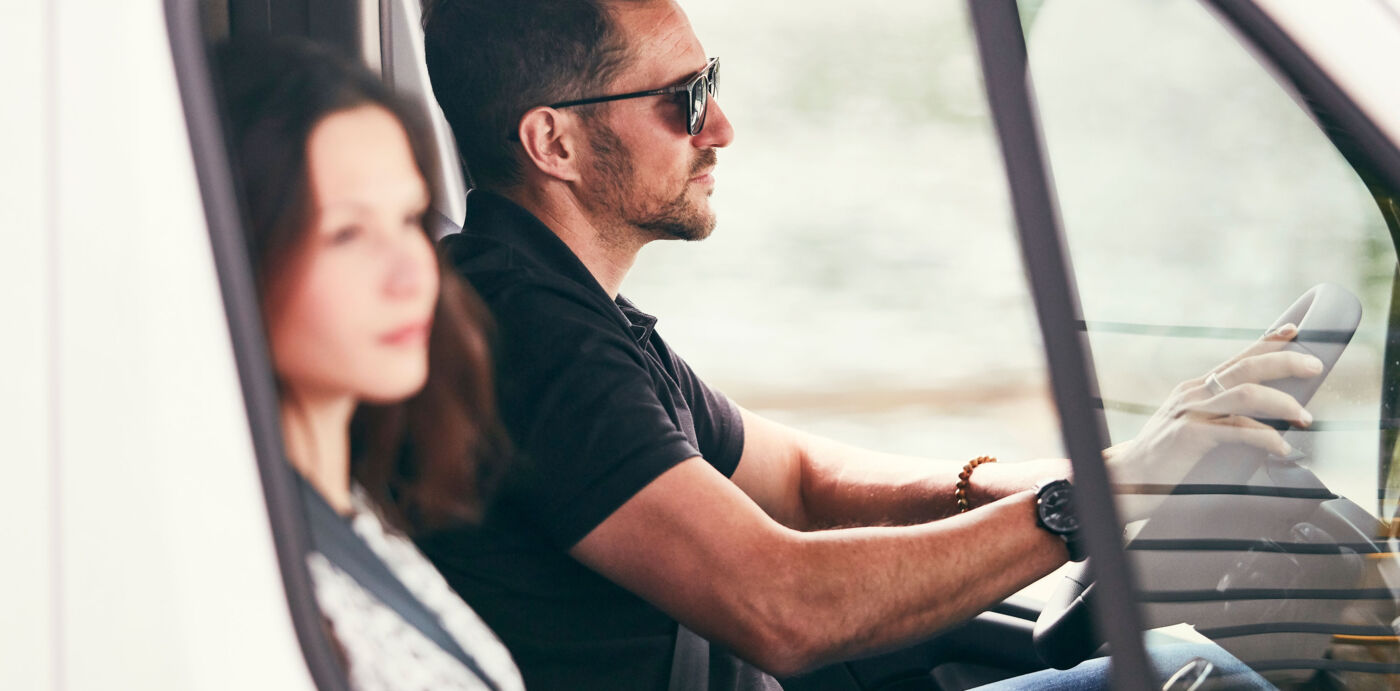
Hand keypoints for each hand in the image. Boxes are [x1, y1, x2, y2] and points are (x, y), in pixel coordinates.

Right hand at [1107, 323, 1322, 490]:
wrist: (1128, 478)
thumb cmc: (1164, 458)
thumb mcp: (1189, 425)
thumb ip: (1215, 416)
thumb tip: (1255, 422)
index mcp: (1195, 388)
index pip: (1237, 357)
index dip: (1268, 341)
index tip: (1294, 330)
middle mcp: (1194, 393)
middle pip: (1247, 367)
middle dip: (1286, 361)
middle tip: (1315, 366)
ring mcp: (1190, 412)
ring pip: (1246, 393)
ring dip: (1283, 402)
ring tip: (1305, 417)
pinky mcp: (1189, 435)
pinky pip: (1237, 430)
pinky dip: (1266, 438)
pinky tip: (1281, 448)